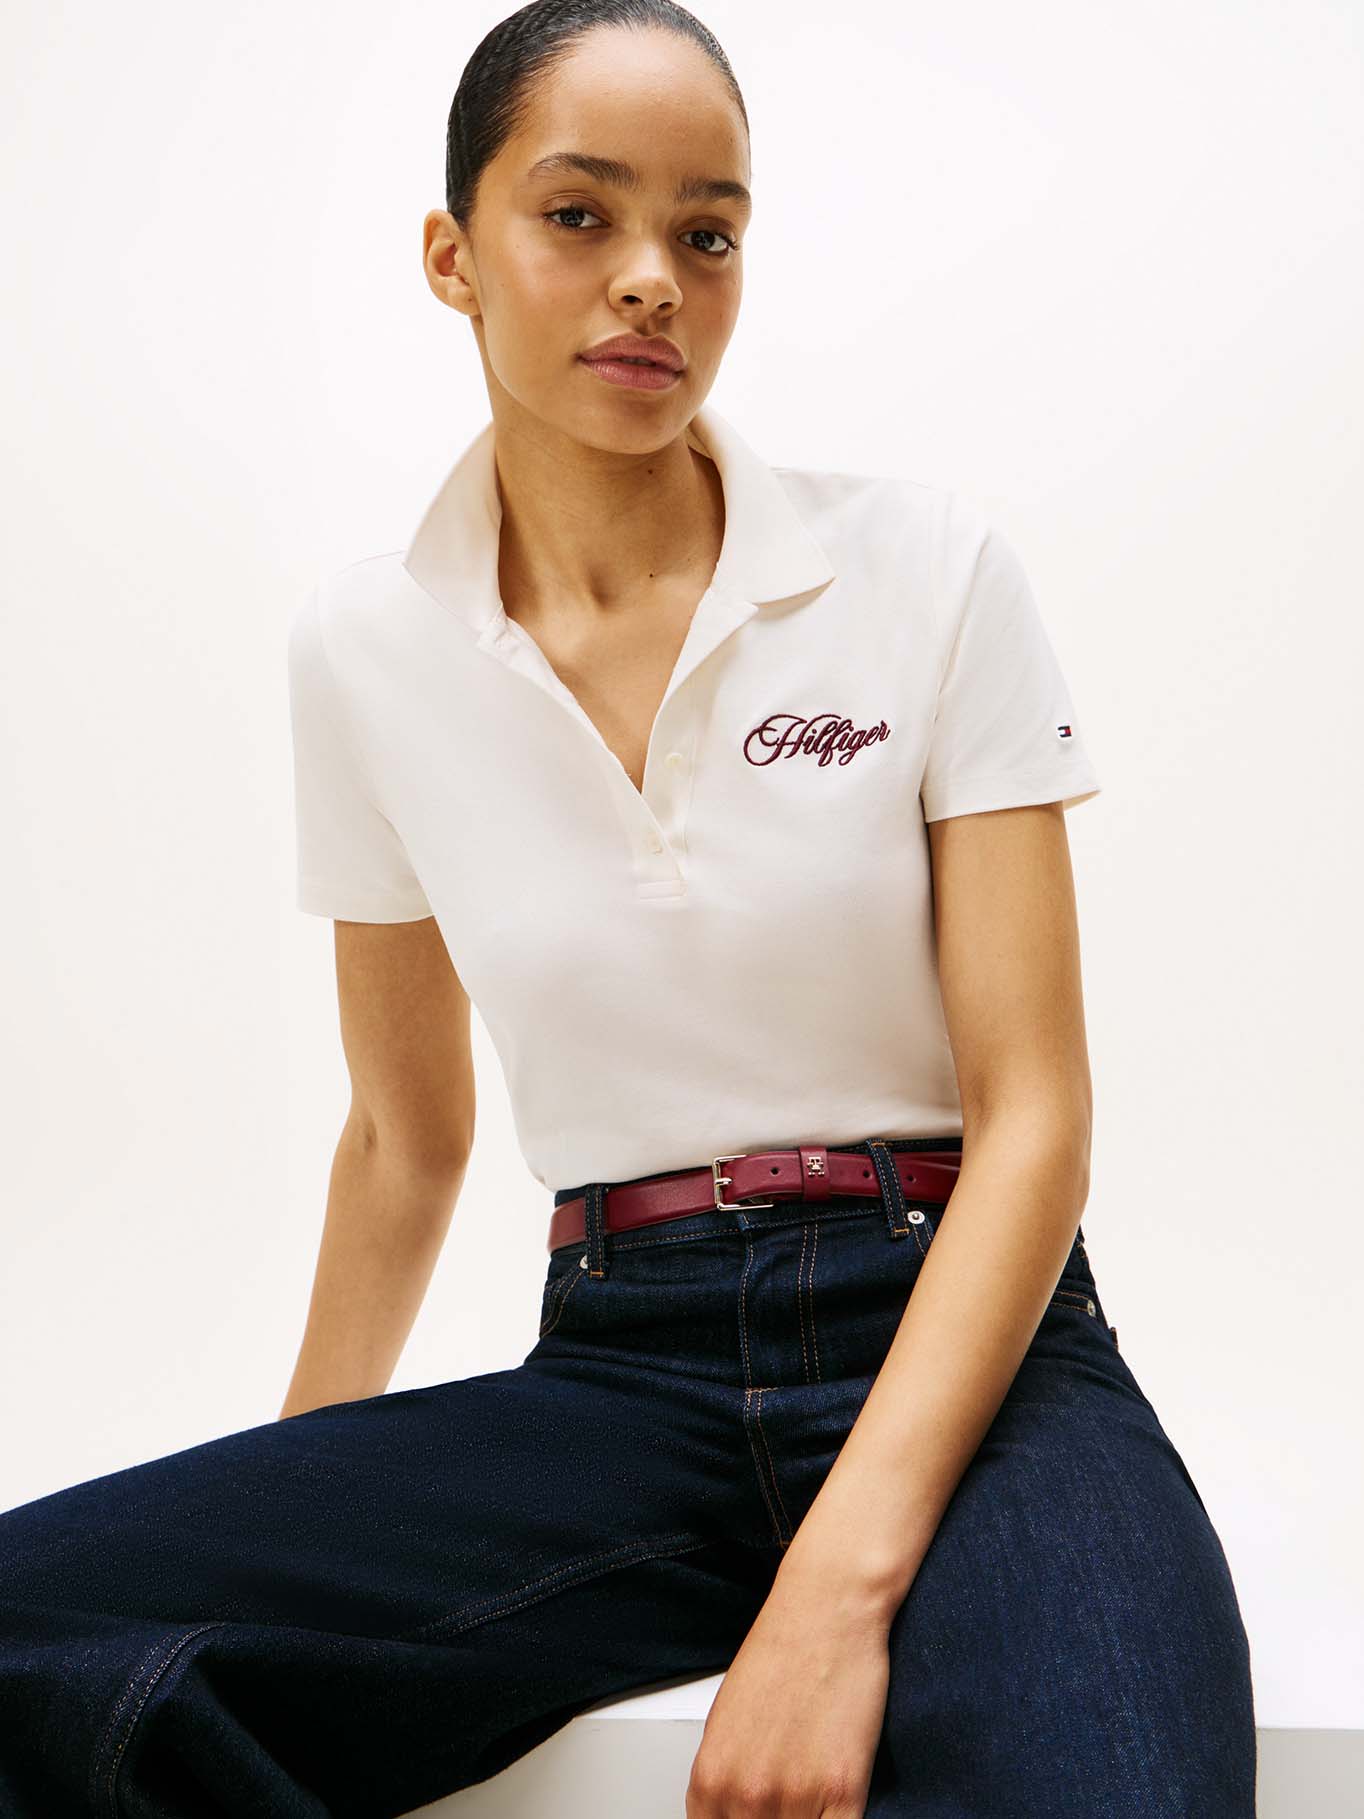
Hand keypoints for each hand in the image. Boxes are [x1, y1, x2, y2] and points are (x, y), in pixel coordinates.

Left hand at [685, 1559, 893, 1816]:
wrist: (828, 1608)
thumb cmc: (782, 1650)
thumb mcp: (728, 1720)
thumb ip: (727, 1780)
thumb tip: (734, 1813)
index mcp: (710, 1780)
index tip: (757, 1818)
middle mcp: (745, 1795)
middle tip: (789, 1799)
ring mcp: (794, 1798)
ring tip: (813, 1794)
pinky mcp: (844, 1792)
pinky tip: (838, 1803)